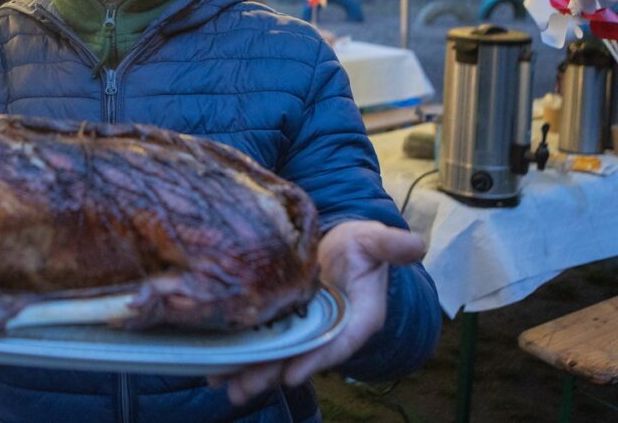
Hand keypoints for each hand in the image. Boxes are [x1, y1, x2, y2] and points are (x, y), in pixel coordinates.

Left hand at [210, 221, 424, 404]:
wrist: (338, 244)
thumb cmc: (360, 245)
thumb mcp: (374, 241)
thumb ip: (389, 246)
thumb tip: (417, 244)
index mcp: (358, 316)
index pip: (338, 341)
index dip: (316, 358)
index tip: (293, 373)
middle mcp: (329, 329)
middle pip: (299, 356)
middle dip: (271, 372)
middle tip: (242, 389)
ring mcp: (303, 327)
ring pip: (276, 354)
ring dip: (250, 371)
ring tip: (222, 386)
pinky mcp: (282, 320)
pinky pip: (262, 341)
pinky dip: (239, 353)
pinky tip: (214, 367)